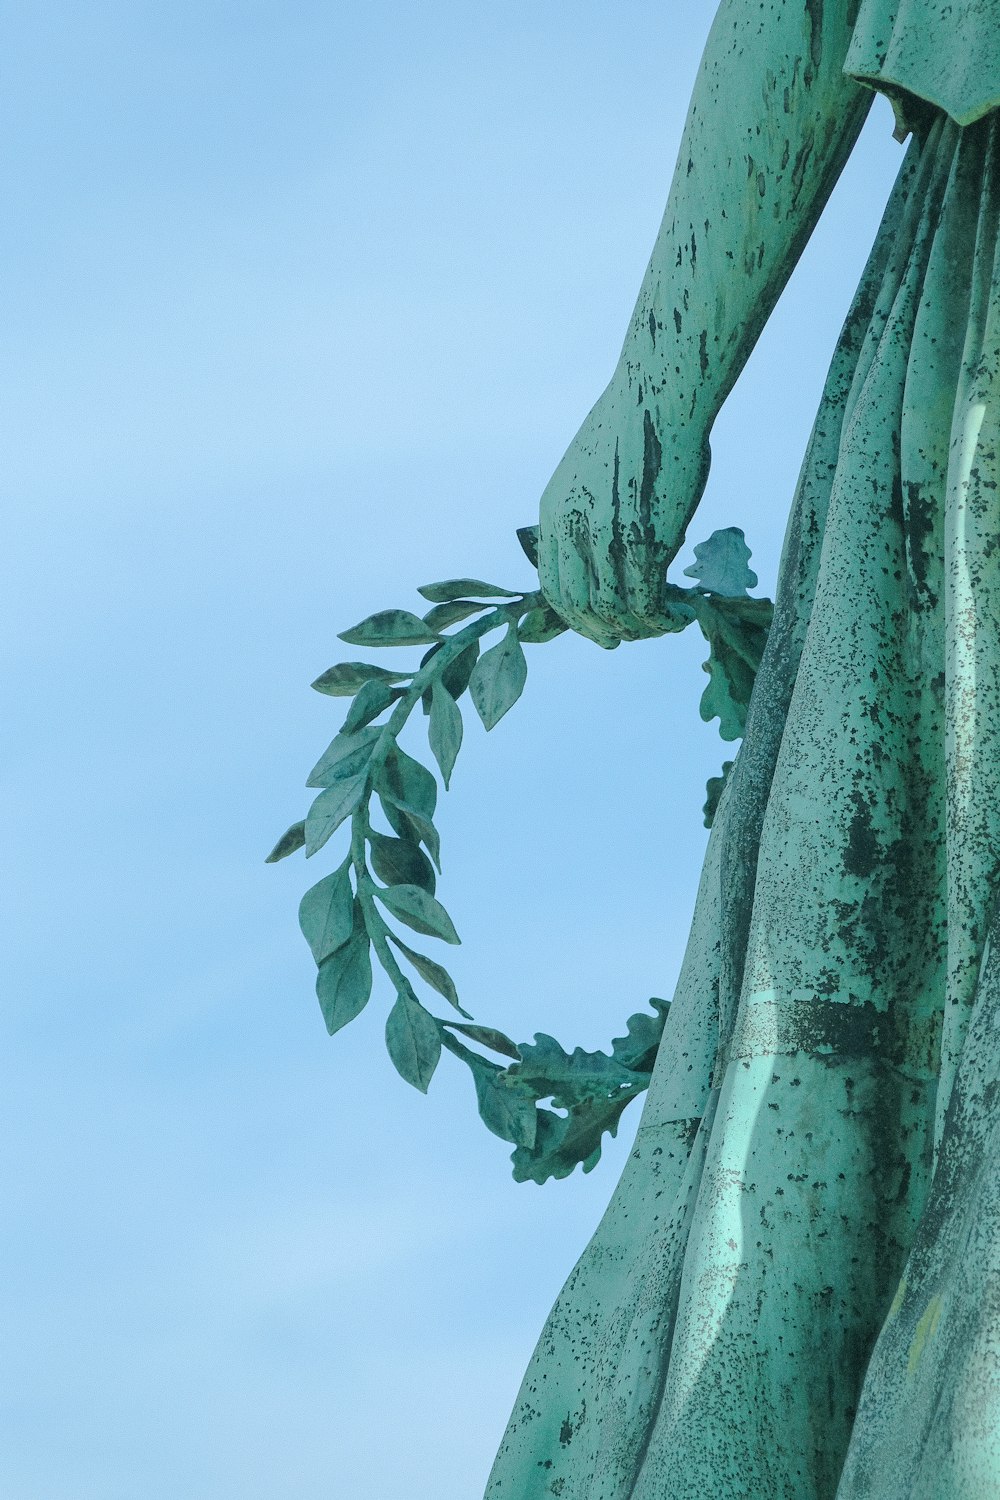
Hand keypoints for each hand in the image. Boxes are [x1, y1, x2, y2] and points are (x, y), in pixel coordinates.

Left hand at [537, 380, 709, 646]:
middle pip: (577, 608)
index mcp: (553, 513)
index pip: (552, 586)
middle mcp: (573, 531)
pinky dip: (661, 620)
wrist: (659, 394)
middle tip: (624, 639)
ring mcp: (608, 539)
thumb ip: (588, 510)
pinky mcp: (645, 542)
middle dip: (600, 632)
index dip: (573, 616)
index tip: (596, 625)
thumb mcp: (588, 469)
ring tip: (662, 626)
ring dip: (638, 629)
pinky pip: (647, 603)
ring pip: (613, 612)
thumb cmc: (635, 422)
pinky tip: (678, 616)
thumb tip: (609, 543)